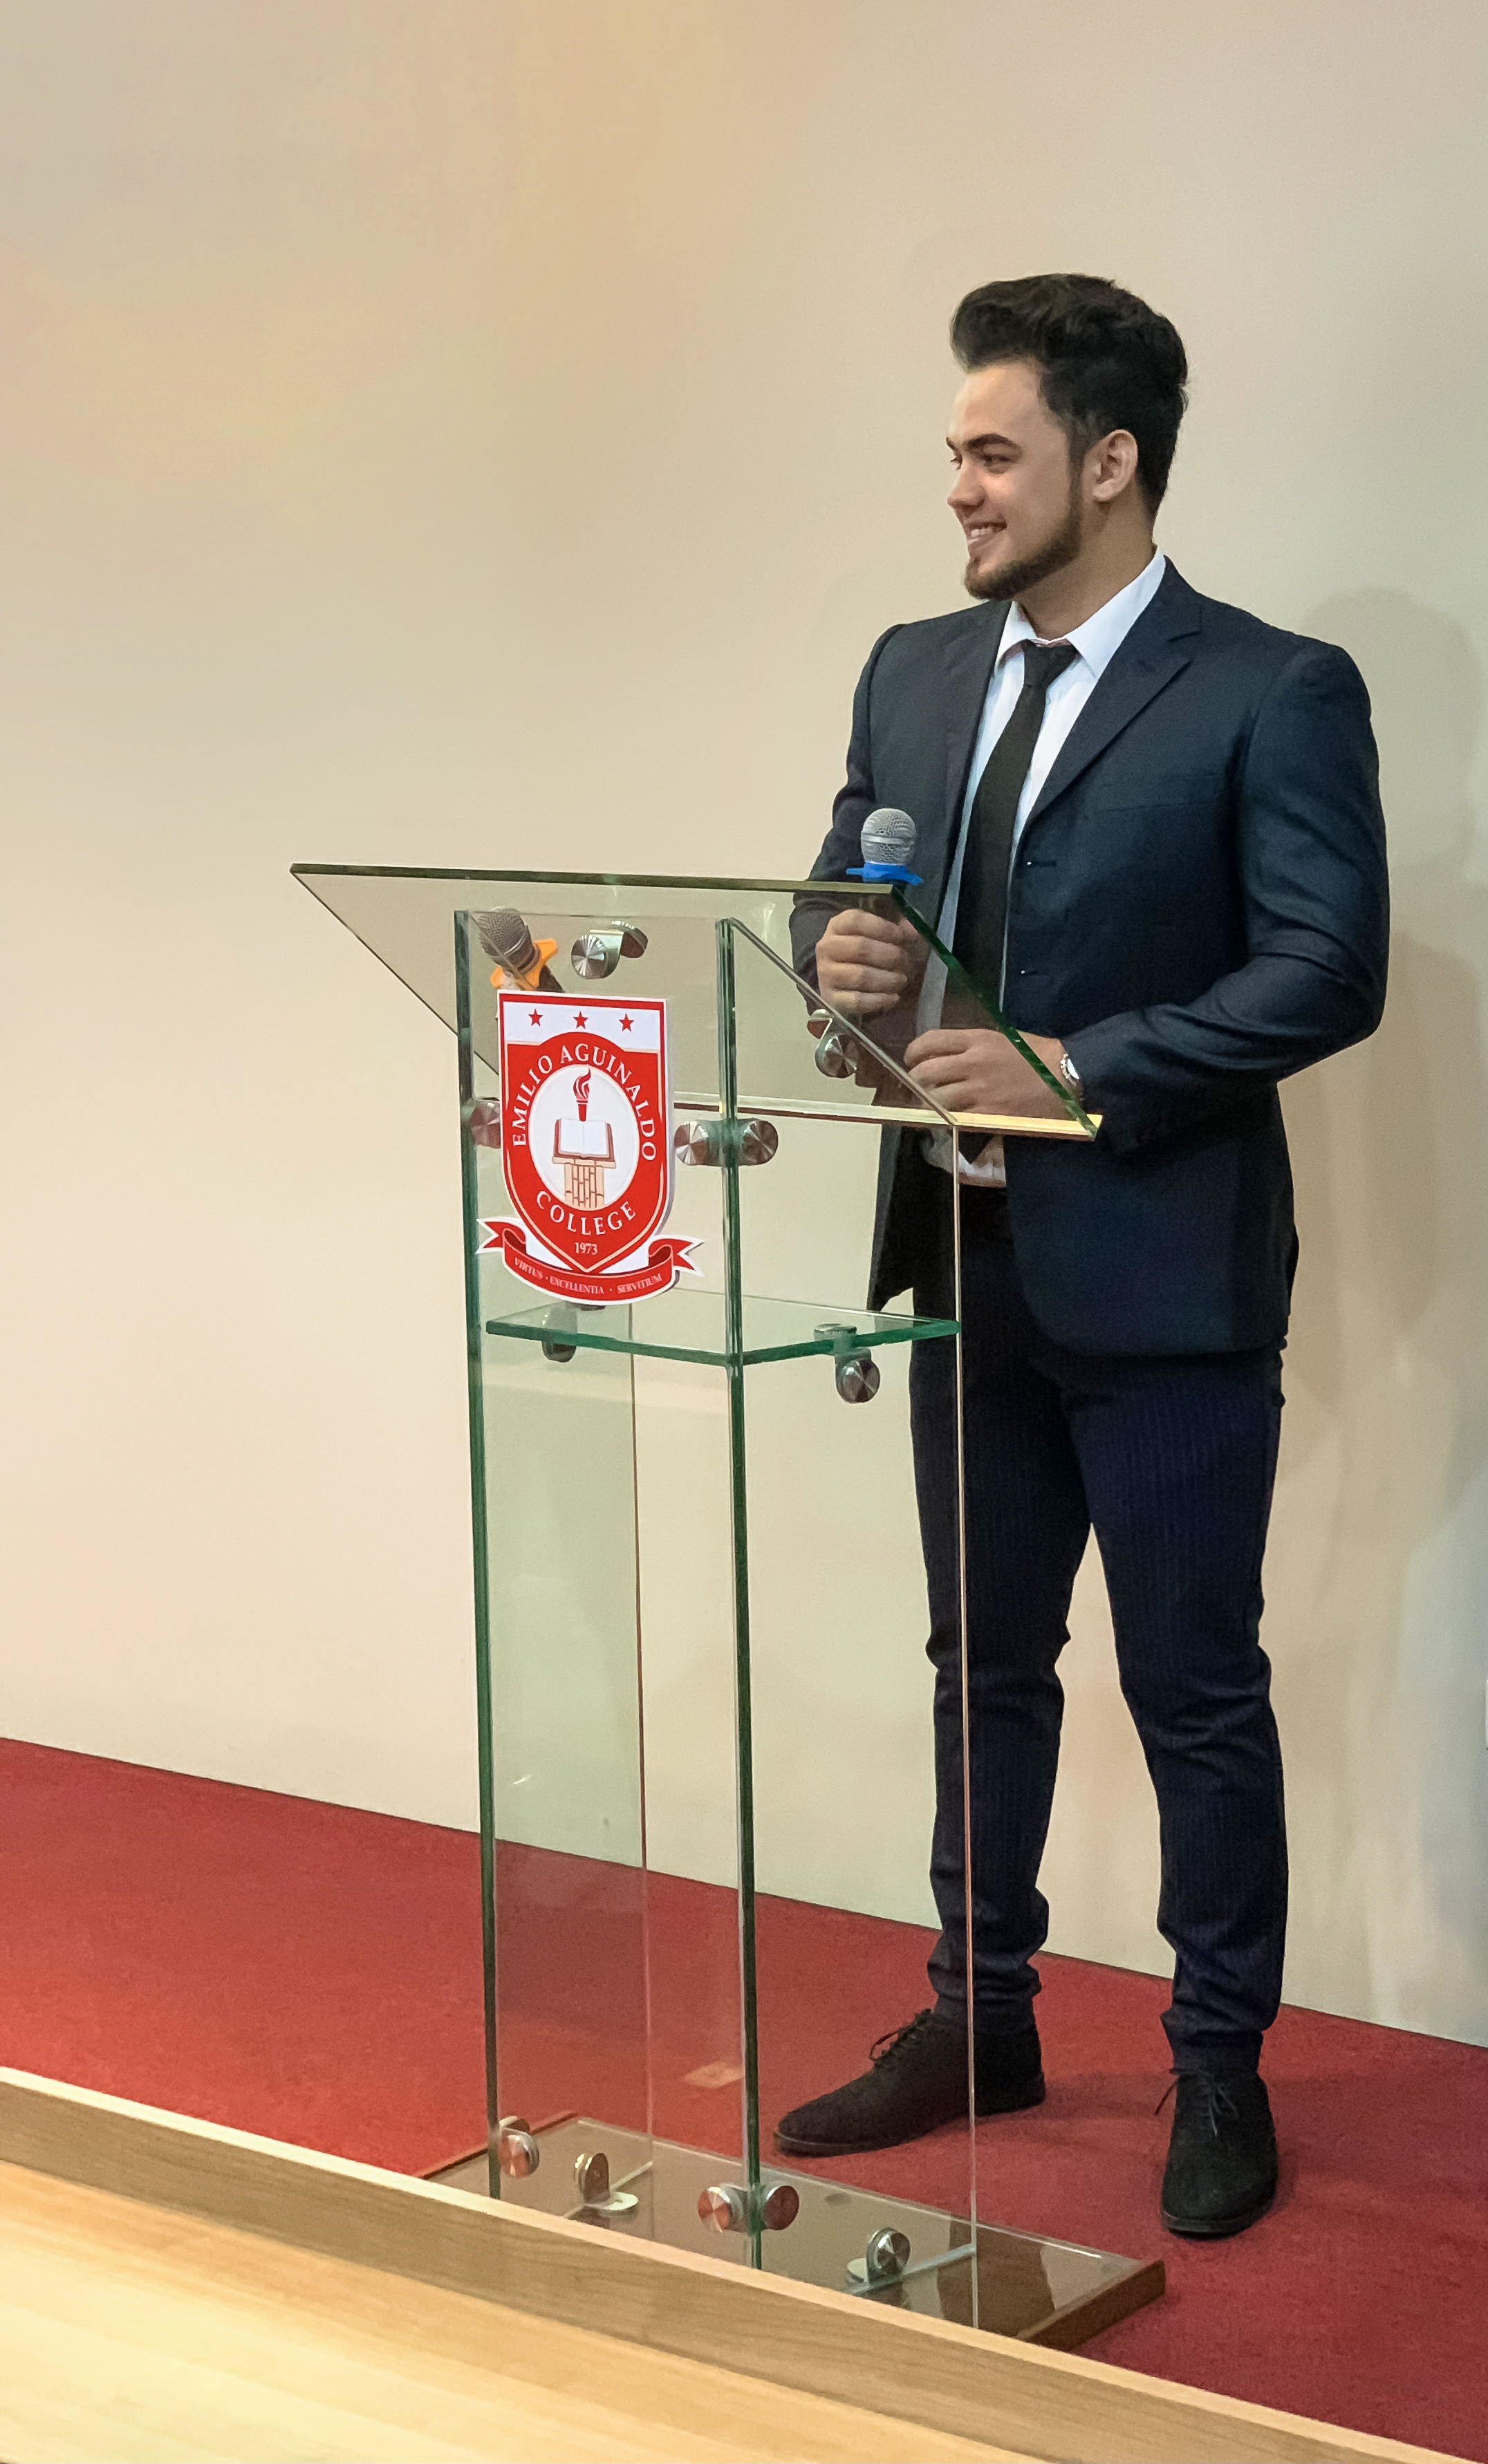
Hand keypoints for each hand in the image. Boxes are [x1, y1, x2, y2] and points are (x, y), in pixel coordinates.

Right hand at [815, 908, 925, 1018]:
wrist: (843, 981)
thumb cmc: (866, 953)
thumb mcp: (879, 935)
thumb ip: (898, 930)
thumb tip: (913, 930)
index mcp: (837, 926)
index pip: (855, 921)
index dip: (882, 928)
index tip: (901, 936)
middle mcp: (827, 948)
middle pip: (860, 948)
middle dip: (889, 955)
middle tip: (906, 961)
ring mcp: (825, 974)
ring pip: (860, 975)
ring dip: (887, 979)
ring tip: (902, 980)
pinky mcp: (831, 999)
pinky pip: (857, 1000)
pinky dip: (879, 1000)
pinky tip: (893, 997)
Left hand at [904, 1027, 1071, 1118]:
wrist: (1067, 1077)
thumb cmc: (1039, 1057)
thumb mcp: (1003, 1039)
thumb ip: (973, 1047)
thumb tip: (947, 1057)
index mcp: (978, 1039)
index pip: (931, 1041)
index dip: (914, 1052)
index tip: (912, 1060)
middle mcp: (973, 1062)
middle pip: (925, 1071)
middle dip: (916, 1081)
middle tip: (920, 1087)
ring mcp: (979, 1090)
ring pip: (935, 1098)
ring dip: (929, 1103)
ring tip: (933, 1106)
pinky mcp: (987, 1113)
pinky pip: (954, 1118)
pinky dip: (947, 1120)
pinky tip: (949, 1120)